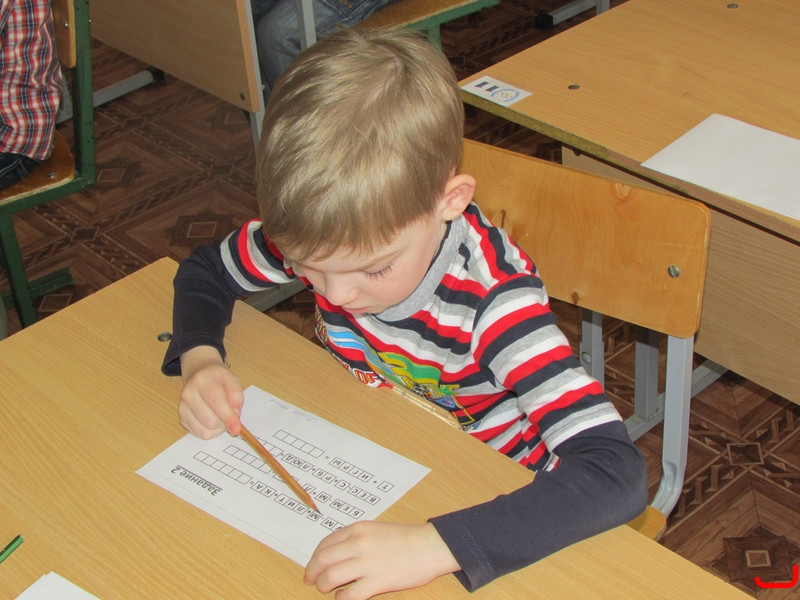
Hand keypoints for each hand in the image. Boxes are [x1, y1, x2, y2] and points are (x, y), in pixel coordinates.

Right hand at [177, 346, 243, 438]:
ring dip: (218, 428)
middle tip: (229, 413)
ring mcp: (182, 407)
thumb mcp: (232, 380)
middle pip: (210, 421)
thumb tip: (235, 415)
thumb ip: (237, 396)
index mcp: (203, 380)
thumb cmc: (217, 378)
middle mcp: (189, 394)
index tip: (236, 429)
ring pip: (205, 430)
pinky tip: (212, 419)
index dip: (228, 418)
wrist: (199, 374)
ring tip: (220, 415)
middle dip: (224, 422)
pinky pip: (199, 434)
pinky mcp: (181, 418)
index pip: (217, 403)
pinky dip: (210, 431)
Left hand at [304, 521, 459, 599]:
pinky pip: (349, 594)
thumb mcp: (376, 530)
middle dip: (312, 573)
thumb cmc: (407, 539)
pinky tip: (344, 598)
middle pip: (322, 560)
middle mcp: (359, 544)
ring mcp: (368, 563)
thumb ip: (356, 539)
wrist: (431, 546)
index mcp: (358, 529)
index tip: (313, 566)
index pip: (324, 544)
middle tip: (311, 581)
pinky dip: (341, 599)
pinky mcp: (378, 581)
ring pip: (330, 577)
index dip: (314, 558)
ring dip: (323, 586)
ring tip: (326, 589)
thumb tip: (336, 555)